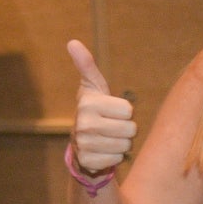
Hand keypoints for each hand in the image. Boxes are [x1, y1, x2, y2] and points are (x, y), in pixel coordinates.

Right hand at [68, 40, 137, 176]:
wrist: (81, 143)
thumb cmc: (94, 110)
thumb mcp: (92, 87)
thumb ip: (87, 66)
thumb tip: (72, 42)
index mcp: (87, 103)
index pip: (129, 110)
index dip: (124, 112)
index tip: (111, 112)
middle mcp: (83, 123)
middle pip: (130, 129)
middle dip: (125, 129)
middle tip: (110, 127)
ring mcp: (84, 144)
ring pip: (126, 146)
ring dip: (121, 144)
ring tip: (107, 139)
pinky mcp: (87, 161)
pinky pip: (117, 160)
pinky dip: (113, 158)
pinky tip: (102, 152)